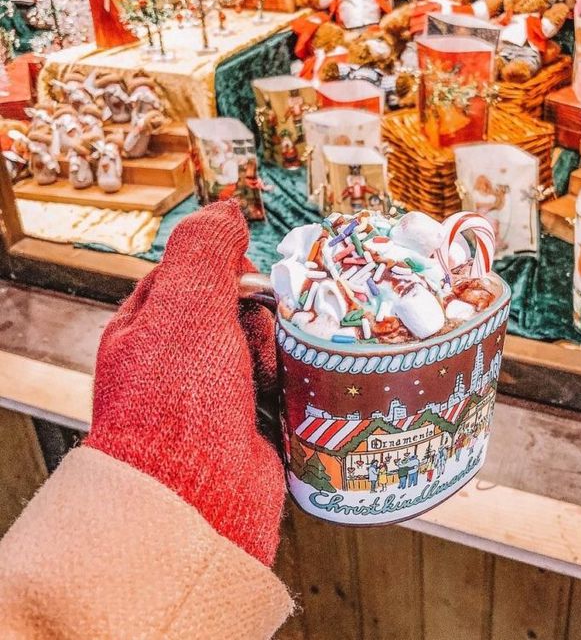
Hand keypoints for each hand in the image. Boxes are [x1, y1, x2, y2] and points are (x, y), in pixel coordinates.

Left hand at [86, 200, 284, 566]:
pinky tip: (300, 388)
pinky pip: (286, 383)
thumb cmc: (176, 402)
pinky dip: (296, 382)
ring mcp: (219, 394)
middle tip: (261, 333)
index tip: (249, 273)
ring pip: (268, 344)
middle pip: (240, 307)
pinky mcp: (256, 423)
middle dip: (261, 315)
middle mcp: (182, 359)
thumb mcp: (184, 306)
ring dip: (281, 350)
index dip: (227, 266)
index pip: (194, 272)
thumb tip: (226, 208)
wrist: (196, 504)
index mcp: (150, 326)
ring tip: (276, 371)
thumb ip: (204, 249)